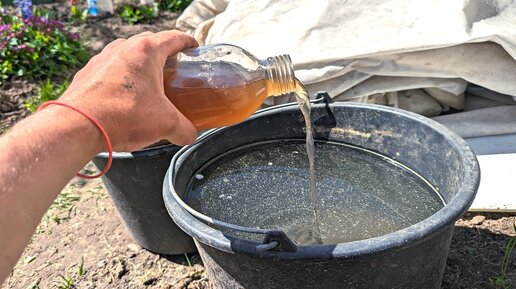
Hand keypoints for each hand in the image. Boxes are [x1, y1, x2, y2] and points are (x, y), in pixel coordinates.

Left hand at [59, 30, 197, 151]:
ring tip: (148, 85)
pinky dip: (121, 79)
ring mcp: (102, 59)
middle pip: (150, 43)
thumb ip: (184, 129)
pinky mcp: (87, 73)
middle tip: (173, 69)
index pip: (174, 38)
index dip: (188, 43)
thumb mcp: (165, 124)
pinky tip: (124, 98)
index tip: (194, 49)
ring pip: (128, 55)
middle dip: (164, 54)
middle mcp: (123, 48)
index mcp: (146, 51)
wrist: (77, 127)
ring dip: (140, 66)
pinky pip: (110, 71)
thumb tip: (189, 134)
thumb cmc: (123, 116)